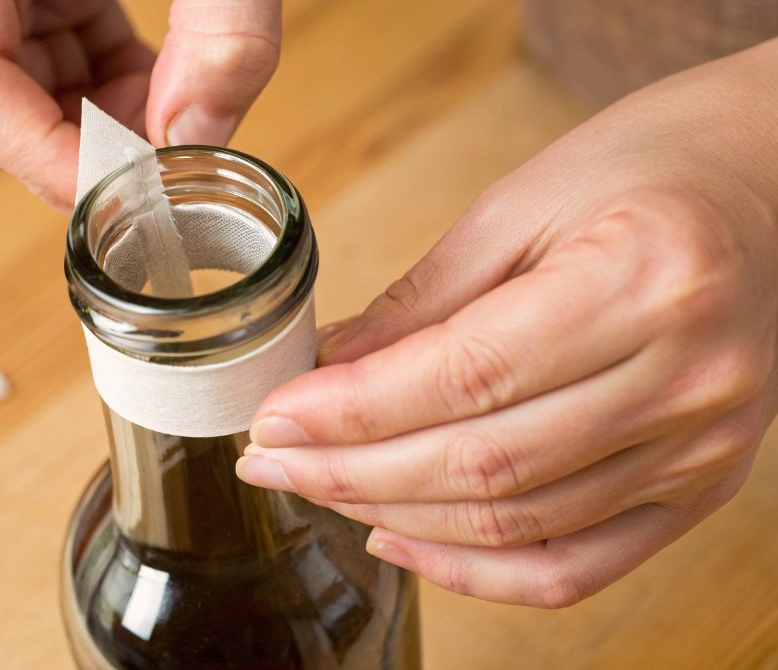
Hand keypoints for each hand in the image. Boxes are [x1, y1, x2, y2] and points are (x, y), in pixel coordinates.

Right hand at [0, 0, 280, 208]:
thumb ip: (225, 29)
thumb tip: (202, 137)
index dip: (39, 155)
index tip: (121, 195)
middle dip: (78, 148)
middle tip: (159, 169)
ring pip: (24, 96)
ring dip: (102, 127)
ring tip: (172, 111)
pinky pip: (58, 64)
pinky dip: (114, 93)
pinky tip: (161, 82)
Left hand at [237, 40, 777, 606]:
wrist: (771, 183)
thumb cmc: (649, 169)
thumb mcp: (521, 204)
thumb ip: (423, 301)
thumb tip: (328, 371)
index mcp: (642, 281)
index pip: (464, 377)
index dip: (352, 411)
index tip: (275, 417)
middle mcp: (686, 379)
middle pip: (483, 466)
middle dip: (351, 472)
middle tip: (271, 459)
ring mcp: (701, 448)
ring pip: (516, 526)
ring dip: (397, 516)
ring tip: (320, 488)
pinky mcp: (698, 488)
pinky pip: (576, 568)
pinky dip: (478, 571)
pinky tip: (403, 538)